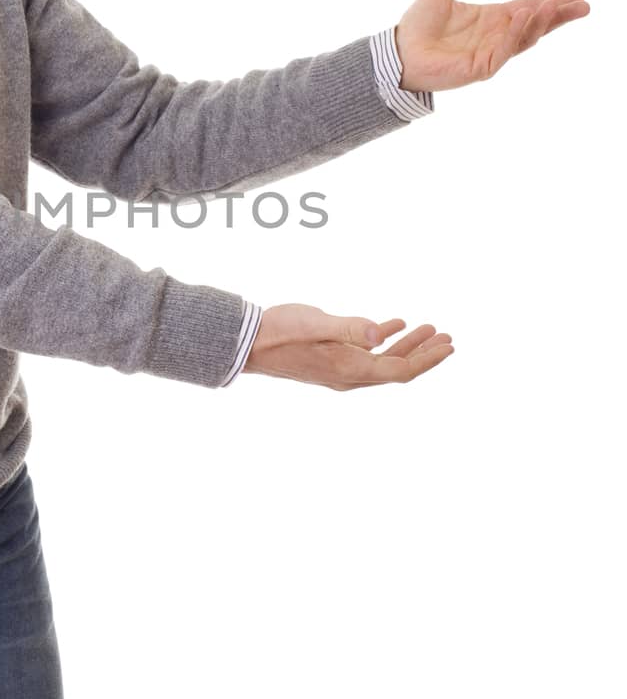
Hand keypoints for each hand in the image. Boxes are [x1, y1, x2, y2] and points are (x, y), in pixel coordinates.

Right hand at [242, 303, 452, 389]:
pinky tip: (395, 325)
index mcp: (350, 369)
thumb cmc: (280, 331)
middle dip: (425, 353)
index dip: (428, 359)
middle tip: (448, 338)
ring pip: (384, 360)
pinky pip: (367, 353)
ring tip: (429, 329)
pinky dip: (386, 340)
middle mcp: (349, 375)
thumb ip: (350, 328)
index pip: (400, 369)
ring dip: (408, 345)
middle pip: (398, 368)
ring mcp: (340, 368)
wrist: (248, 344)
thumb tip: (382, 333)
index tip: (449, 345)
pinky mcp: (331, 358)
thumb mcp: (316, 323)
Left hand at [394, 0, 588, 92]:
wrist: (397, 51)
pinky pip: (503, 50)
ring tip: (553, 4)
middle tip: (584, 5)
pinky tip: (521, 16)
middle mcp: (495, 35)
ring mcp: (490, 52)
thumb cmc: (417, 24)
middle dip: (559, 15)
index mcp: (491, 17)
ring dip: (539, 21)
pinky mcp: (479, 67)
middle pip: (535, 24)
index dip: (551, 1)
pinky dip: (514, 34)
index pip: (528, 7)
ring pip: (523, 37)